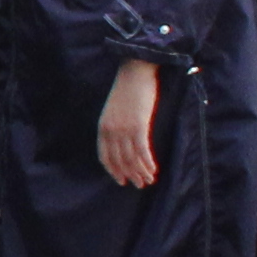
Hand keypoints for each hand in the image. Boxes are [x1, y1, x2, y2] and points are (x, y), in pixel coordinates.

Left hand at [99, 57, 161, 187]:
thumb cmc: (128, 90)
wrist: (135, 72)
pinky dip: (148, 163)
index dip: (113, 170)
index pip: (104, 156)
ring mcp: (124, 129)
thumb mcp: (115, 111)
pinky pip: (142, 151)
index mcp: (102, 127)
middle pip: (119, 160)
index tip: (121, 180)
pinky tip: (153, 170)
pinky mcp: (139, 126)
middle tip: (139, 185)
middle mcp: (111, 131)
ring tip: (148, 181)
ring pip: (131, 158)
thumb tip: (123, 142)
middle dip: (129, 175)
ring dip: (140, 172)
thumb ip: (115, 126)